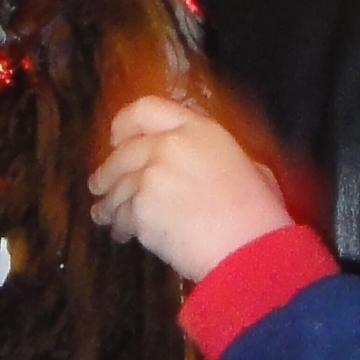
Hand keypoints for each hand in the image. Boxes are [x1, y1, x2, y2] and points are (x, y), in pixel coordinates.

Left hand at [89, 97, 290, 280]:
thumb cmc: (258, 212)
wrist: (248, 249)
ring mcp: (150, 176)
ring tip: (108, 217)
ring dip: (110, 204)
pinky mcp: (140, 209)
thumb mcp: (244, 165)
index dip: (125, 123)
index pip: (146, 110)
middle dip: (107, 172)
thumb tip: (202, 166)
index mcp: (197, 129)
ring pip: (116, 188)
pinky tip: (123, 234)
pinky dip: (120, 226)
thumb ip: (213, 156)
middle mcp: (168, 145)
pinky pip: (121, 215)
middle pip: (121, 153)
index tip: (116, 138)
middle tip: (100, 184)